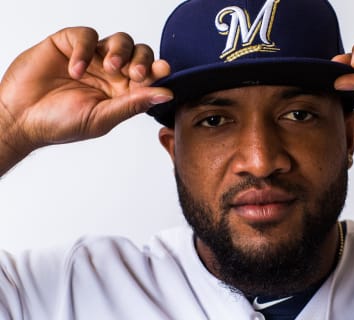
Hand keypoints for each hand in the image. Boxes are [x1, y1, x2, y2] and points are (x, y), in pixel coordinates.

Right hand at [0, 27, 170, 161]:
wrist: (21, 118)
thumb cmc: (60, 124)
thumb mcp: (102, 118)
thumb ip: (133, 105)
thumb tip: (166, 95)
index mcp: (122, 92)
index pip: (148, 76)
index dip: (157, 71)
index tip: (164, 70)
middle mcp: (111, 73)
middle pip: (139, 53)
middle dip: (142, 59)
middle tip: (137, 72)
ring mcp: (92, 57)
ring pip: (120, 40)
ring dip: (120, 51)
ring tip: (111, 68)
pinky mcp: (70, 44)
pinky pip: (87, 36)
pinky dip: (85, 50)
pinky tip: (76, 69)